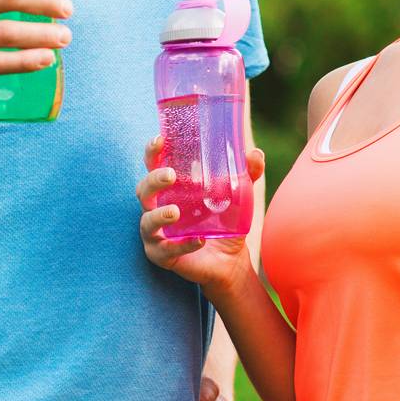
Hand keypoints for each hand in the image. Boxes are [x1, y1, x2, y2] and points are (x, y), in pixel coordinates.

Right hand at [136, 136, 264, 296]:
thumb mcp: (238, 195)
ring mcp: (157, 233)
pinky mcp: (163, 256)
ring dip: (159, 215)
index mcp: (170, 189)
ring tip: (175, 212)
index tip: (160, 140)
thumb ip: (246, 174)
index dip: (152, 152)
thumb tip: (256, 154)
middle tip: (170, 175)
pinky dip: (182, 244)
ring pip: (147, 222)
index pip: (153, 166)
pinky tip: (199, 239)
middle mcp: (157, 208)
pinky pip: (166, 251)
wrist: (230, 260)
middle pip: (144, 191)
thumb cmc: (224, 221)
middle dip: (153, 181)